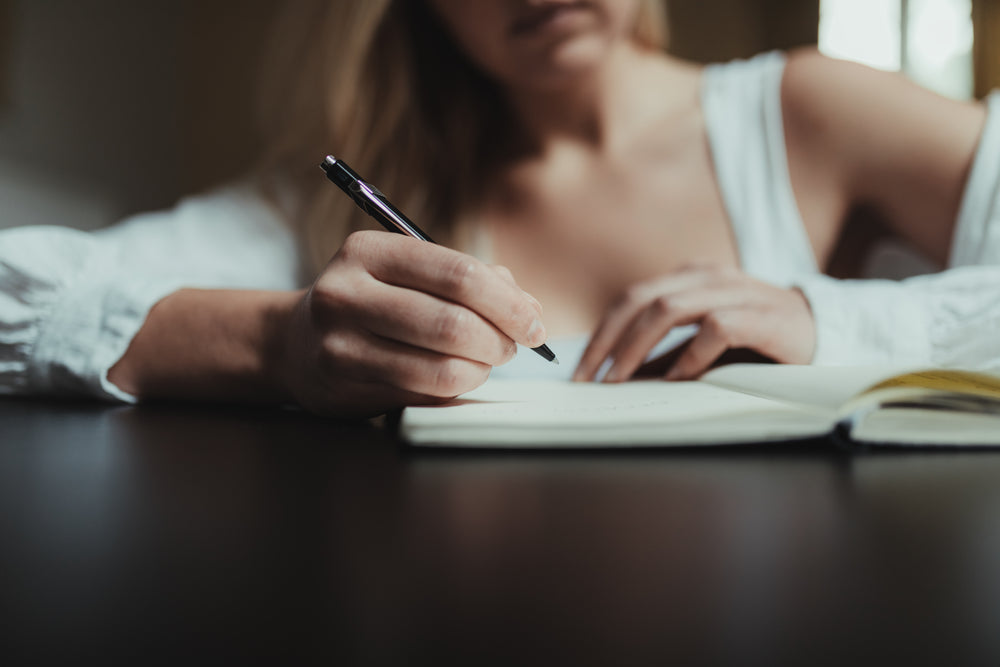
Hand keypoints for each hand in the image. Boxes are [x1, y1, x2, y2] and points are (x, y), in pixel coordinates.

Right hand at [276, 231, 545, 416]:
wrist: (292, 343)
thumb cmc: (370, 303)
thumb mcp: (407, 274)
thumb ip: (468, 280)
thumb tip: (528, 306)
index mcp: (369, 250)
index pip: (458, 274)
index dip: (508, 302)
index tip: (533, 322)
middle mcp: (347, 291)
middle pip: (454, 322)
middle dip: (500, 340)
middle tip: (513, 347)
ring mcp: (340, 341)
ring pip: (442, 366)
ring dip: (481, 369)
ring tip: (486, 362)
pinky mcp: (343, 383)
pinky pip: (424, 394)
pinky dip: (457, 389)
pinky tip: (459, 378)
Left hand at [572, 266, 815, 382]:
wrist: (827, 337)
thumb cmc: (759, 344)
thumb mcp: (703, 346)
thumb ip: (666, 354)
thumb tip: (618, 376)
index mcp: (690, 278)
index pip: (630, 298)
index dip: (601, 333)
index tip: (580, 370)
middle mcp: (709, 277)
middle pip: (640, 299)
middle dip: (607, 340)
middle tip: (589, 379)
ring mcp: (737, 292)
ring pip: (668, 307)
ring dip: (636, 347)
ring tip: (620, 380)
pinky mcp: (764, 316)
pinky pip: (715, 328)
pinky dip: (690, 355)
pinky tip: (676, 379)